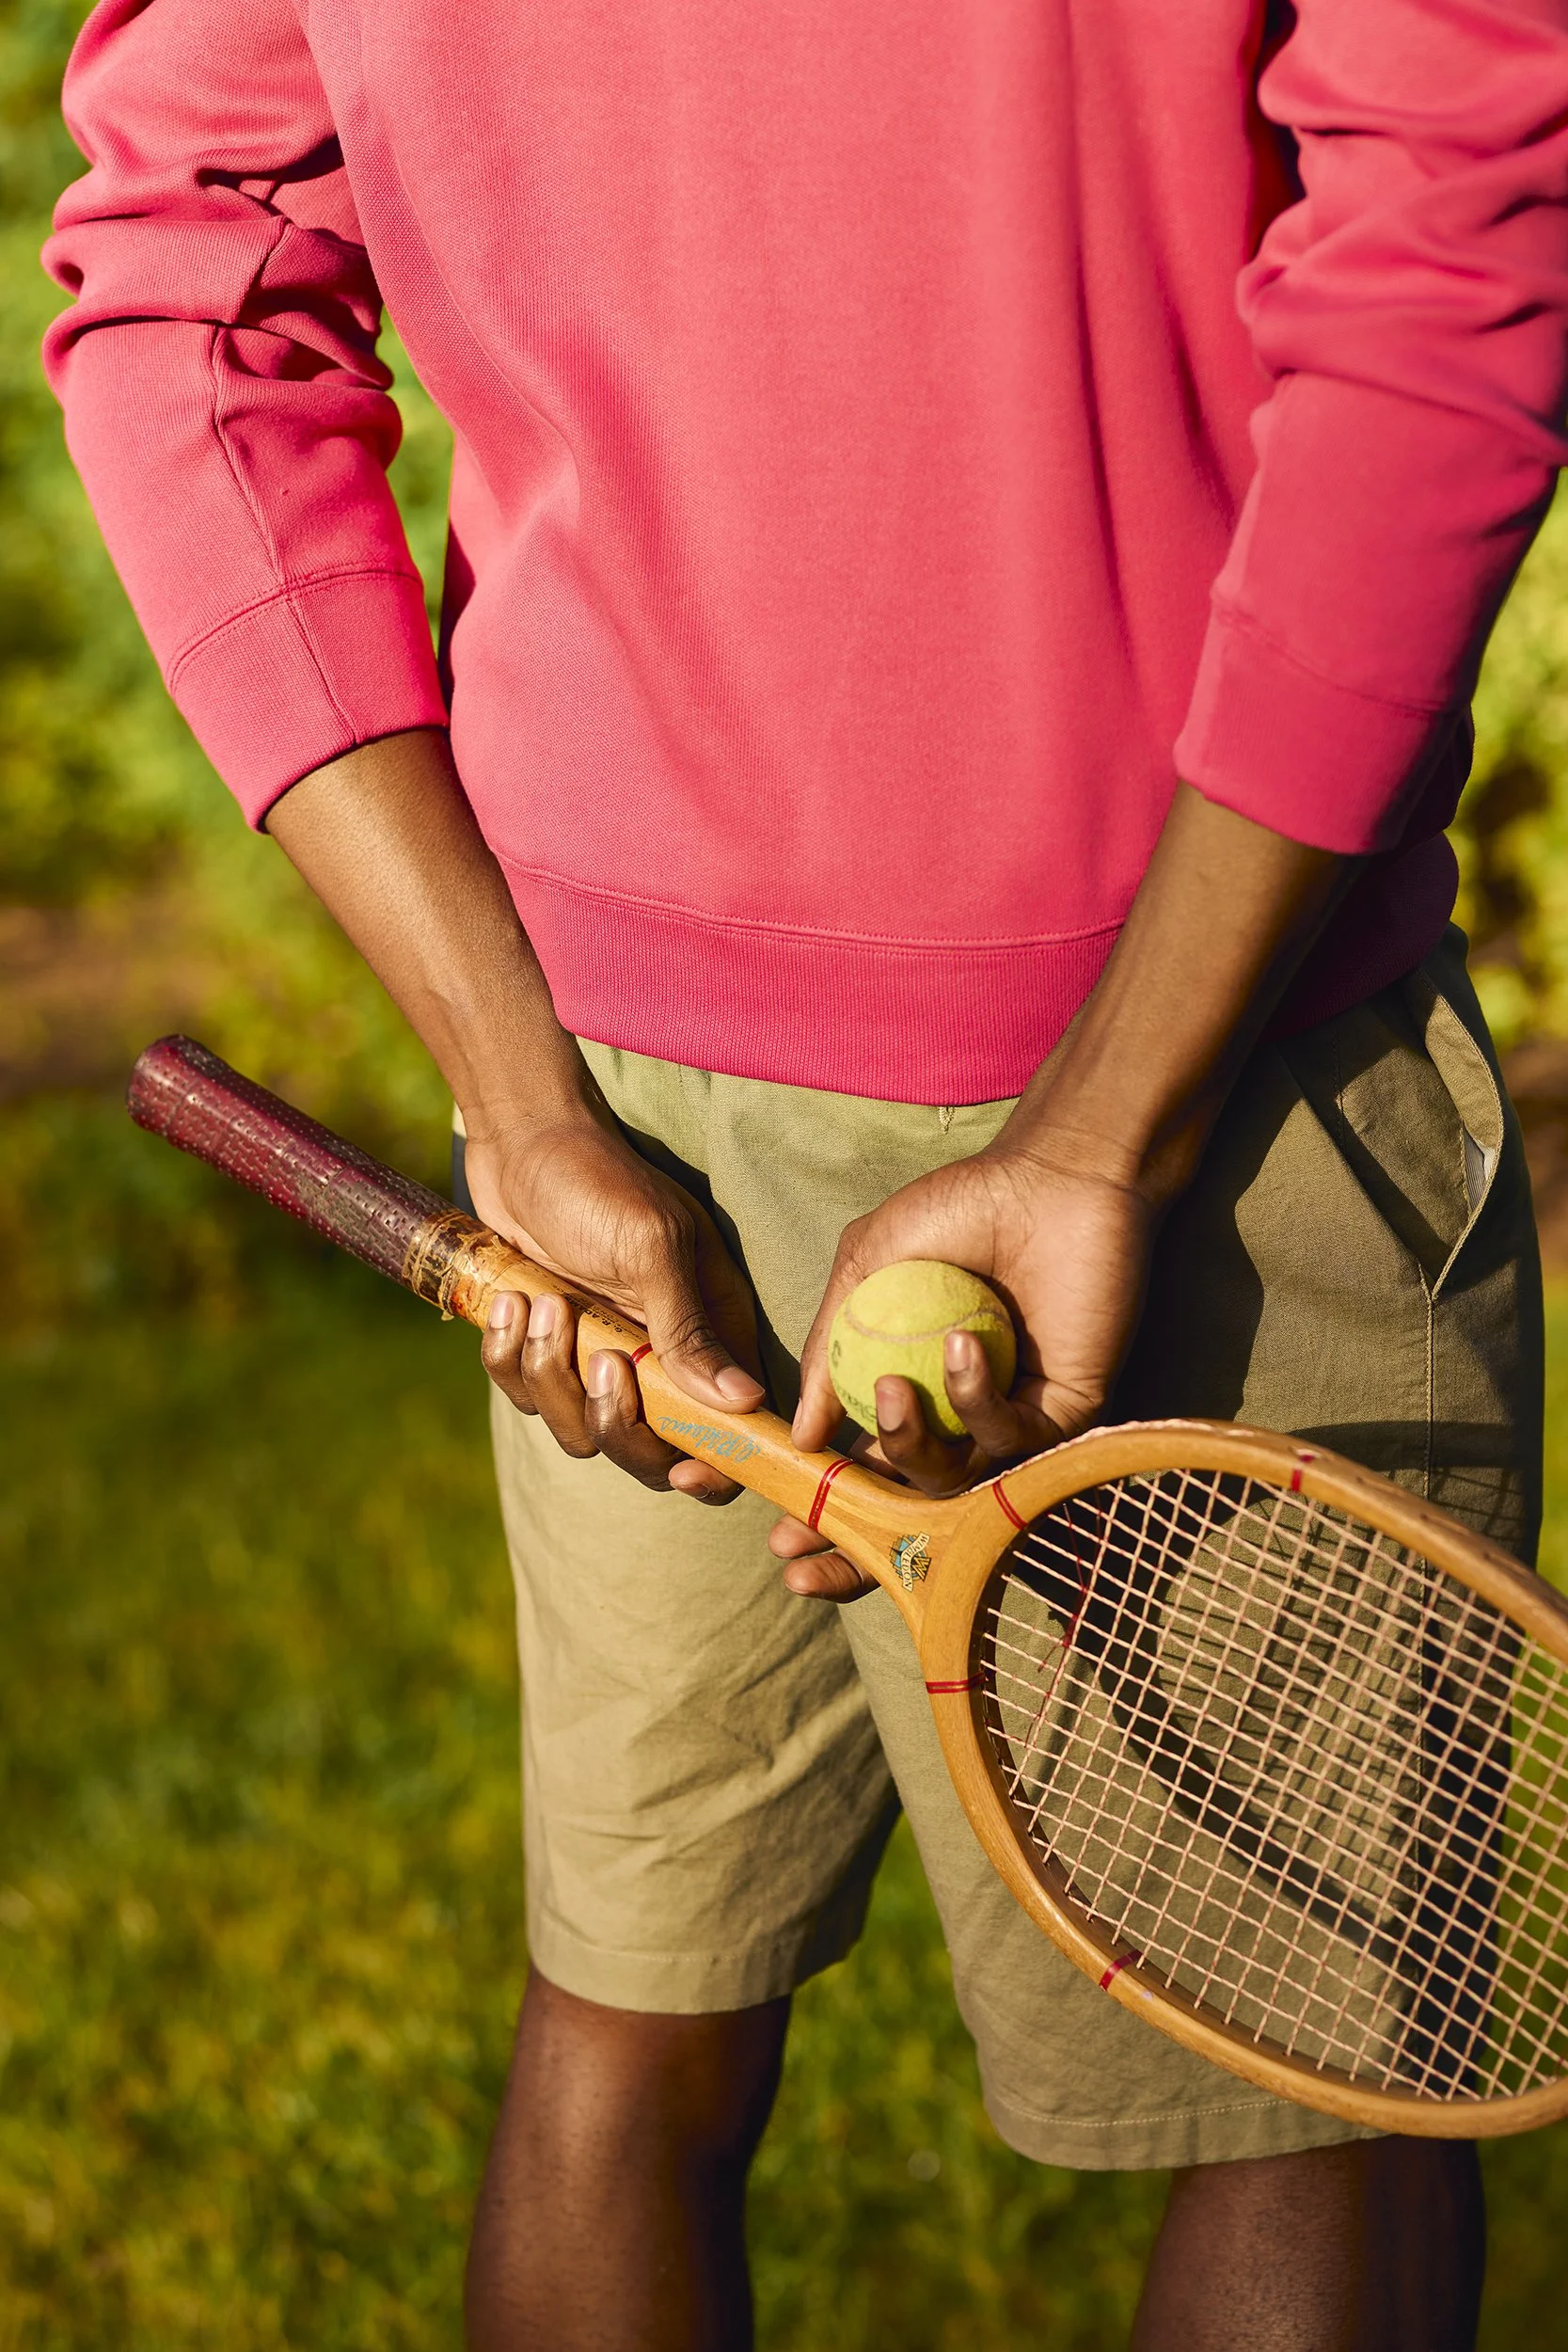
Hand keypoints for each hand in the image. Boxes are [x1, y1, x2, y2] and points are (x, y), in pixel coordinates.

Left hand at [468, 1108, 764, 1500]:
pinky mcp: (548, 1346)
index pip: (734, 1427)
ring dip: (552, 1376)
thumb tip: (744, 1404)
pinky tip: (513, 1302)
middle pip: (652, 1451)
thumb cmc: (597, 1179)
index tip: (683, 1466)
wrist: (520, 1139)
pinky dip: (510, 1359)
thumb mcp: (651, 1248)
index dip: (717, 1464)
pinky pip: (526, 1394)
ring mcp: (602, 1353)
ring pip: (579, 1428)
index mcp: (712, 1328)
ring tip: (544, 1304)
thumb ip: (690, 1330)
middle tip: (601, 1362)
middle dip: (618, 1424)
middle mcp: (662, 1353)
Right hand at [771, 1130, 1156, 1596]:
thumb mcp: (864, 1267)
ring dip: (907, 1444)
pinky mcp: (1067, 1413)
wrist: (1053, 1176)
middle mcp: (961, 1417)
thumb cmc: (960, 1209)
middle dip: (851, 1531)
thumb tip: (798, 1434)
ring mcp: (1012, 1419)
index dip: (826, 1513)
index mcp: (913, 1389)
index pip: (865, 1469)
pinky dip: (974, 1399)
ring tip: (891, 1387)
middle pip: (905, 1501)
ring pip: (950, 1480)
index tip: (780, 1539)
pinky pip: (1010, 1440)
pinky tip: (960, 1344)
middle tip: (799, 1540)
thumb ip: (827, 1348)